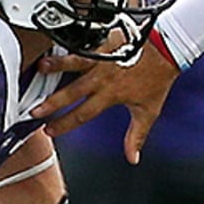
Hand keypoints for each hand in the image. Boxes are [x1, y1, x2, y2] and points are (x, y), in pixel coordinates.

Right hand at [31, 39, 178, 162]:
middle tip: (34, 111)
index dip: (65, 123)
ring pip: (75, 64)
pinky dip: (70, 48)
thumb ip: (137, 135)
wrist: (168, 51)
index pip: (84, 114)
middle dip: (52, 103)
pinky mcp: (104, 44)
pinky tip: (57, 46)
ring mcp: (103, 60)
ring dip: (57, 66)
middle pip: (72, 92)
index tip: (49, 130)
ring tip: (40, 68)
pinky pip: (83, 47)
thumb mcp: (149, 111)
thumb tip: (133, 158)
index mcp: (112, 95)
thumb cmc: (158, 79)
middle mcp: (104, 78)